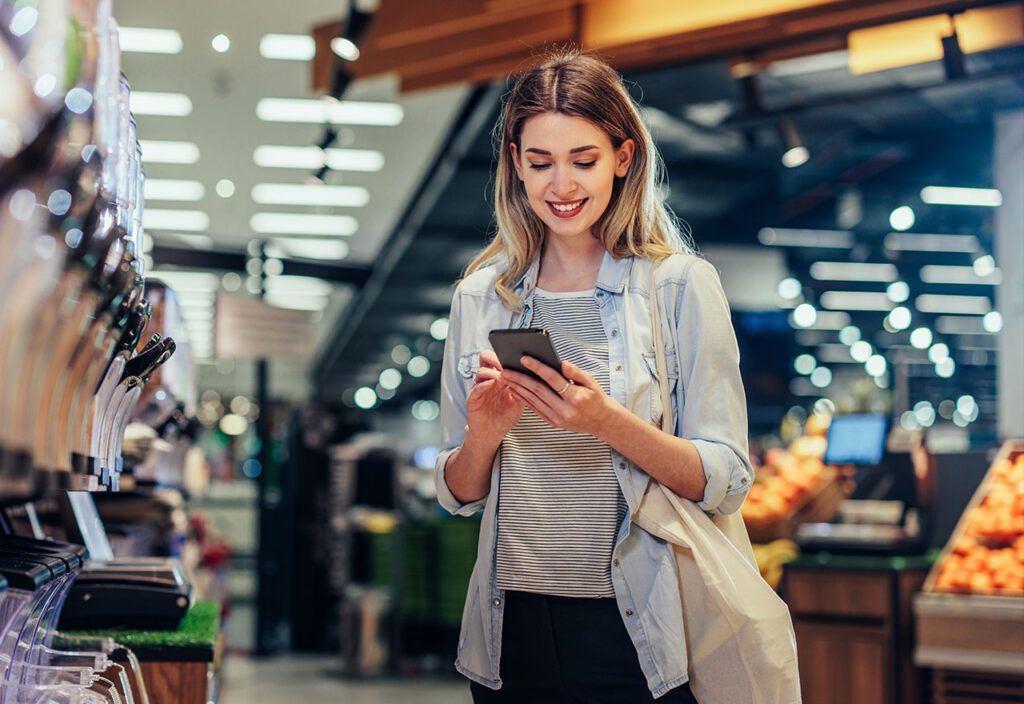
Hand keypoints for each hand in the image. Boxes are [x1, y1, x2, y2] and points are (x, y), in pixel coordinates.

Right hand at [466, 349, 524, 444]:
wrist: (492, 434)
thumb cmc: (505, 416)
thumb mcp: (519, 400)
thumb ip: (525, 387)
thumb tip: (538, 375)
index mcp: (498, 376)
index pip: (498, 357)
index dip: (507, 354)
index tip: (519, 357)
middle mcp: (487, 379)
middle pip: (486, 357)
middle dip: (497, 357)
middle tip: (508, 363)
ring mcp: (479, 388)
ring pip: (481, 371)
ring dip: (493, 372)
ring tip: (503, 376)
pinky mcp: (472, 399)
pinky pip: (476, 388)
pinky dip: (484, 384)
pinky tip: (493, 383)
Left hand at [501, 356, 615, 436]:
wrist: (601, 421)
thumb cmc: (596, 398)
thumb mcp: (591, 382)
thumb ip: (575, 372)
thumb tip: (560, 363)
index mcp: (576, 397)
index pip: (552, 379)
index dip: (537, 368)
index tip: (524, 358)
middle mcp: (565, 410)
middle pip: (538, 390)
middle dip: (520, 379)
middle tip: (505, 369)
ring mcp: (558, 419)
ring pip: (533, 400)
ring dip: (517, 388)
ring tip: (506, 378)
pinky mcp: (553, 423)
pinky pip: (535, 409)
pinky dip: (523, 399)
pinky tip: (515, 390)